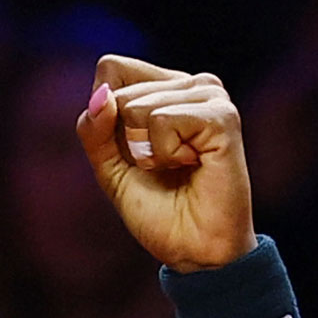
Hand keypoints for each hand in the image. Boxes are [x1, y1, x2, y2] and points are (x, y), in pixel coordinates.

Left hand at [75, 55, 256, 272]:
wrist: (193, 249)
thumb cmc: (158, 210)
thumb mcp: (110, 169)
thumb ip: (95, 131)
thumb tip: (100, 96)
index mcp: (166, 89)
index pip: (112, 68)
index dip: (105, 115)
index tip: (131, 151)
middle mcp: (192, 85)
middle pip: (121, 92)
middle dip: (126, 142)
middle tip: (161, 167)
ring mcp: (211, 97)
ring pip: (139, 107)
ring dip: (147, 152)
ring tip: (178, 168)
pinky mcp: (223, 116)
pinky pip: (163, 121)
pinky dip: (165, 154)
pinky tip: (192, 165)